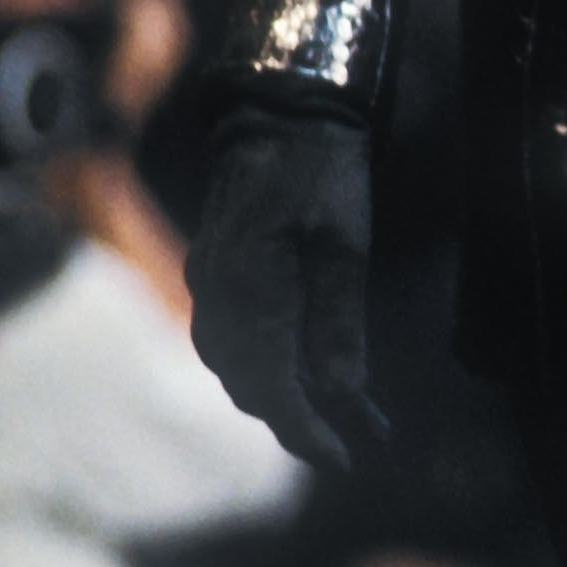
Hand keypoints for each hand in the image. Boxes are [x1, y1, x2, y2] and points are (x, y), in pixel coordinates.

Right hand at [186, 108, 386, 474]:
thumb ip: (339, 325)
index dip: (308, 430)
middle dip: (301, 417)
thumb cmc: (323, 169)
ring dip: (286, 392)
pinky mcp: (218, 271)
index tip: (347, 457)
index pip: (271, 385)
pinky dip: (269, 360)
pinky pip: (236, 336)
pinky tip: (307, 366)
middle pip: (251, 382)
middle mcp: (216, 294)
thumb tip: (344, 397)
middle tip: (355, 439)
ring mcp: (211, 283)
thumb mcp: (346, 245)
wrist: (279, 109)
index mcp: (247, 289)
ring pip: (240, 363)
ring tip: (343, 412)